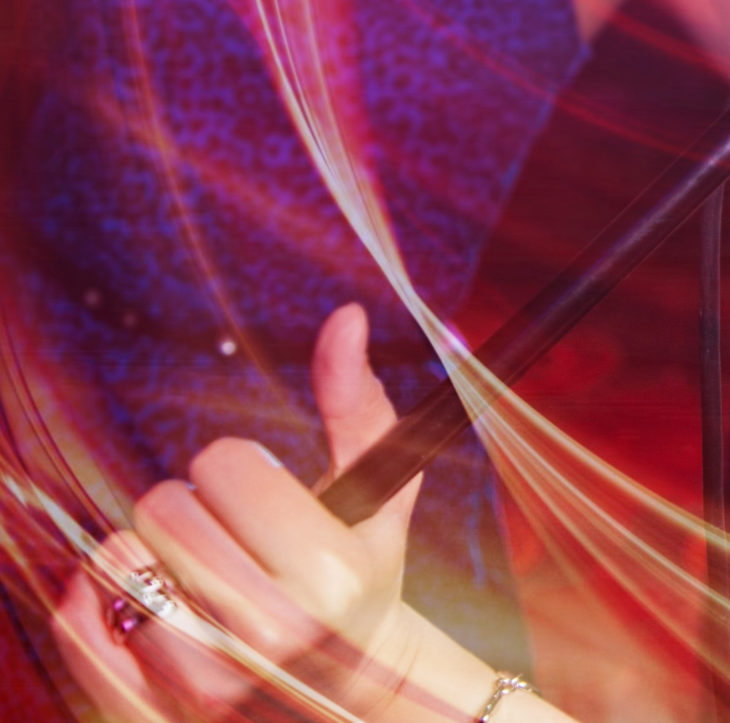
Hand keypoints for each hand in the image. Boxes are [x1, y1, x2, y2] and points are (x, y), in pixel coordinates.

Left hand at [52, 306, 430, 720]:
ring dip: (147, 558)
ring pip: (122, 566)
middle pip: (164, 509)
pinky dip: (89, 602)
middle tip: (224, 534)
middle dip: (189, 508)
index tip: (261, 497)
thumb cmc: (359, 575)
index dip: (237, 468)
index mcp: (328, 572)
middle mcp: (270, 630)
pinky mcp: (159, 704)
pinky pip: (81, 629)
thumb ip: (357, 406)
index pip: (223, 465)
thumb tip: (346, 317)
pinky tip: (133, 599)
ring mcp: (210, 677)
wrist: (348, 689)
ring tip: (188, 575)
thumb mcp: (375, 494)